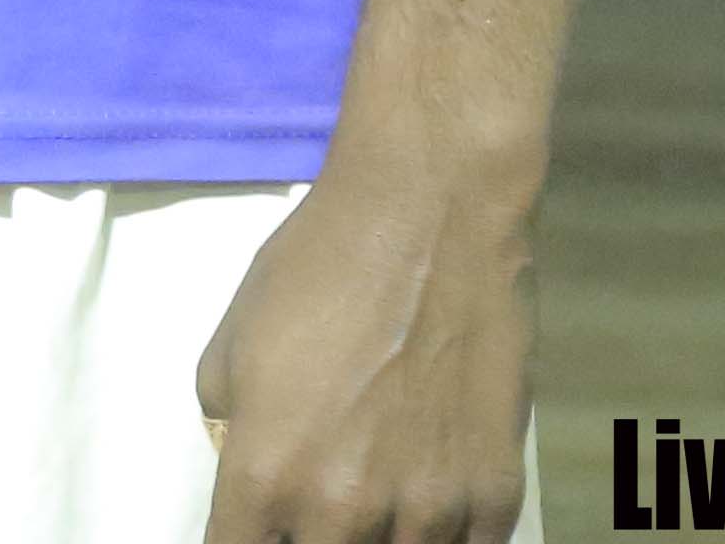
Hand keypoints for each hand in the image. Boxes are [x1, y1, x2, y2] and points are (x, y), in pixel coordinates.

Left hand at [190, 170, 536, 543]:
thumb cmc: (320, 266)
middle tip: (321, 503)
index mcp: (265, 476)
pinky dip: (445, 536)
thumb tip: (247, 477)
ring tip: (379, 493)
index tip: (257, 530)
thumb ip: (230, 433)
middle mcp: (341, 512)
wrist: (432, 213)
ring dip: (382, 539)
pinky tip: (432, 502)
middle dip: (310, 539)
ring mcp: (426, 511)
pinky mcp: (494, 496)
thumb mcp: (231, 346)